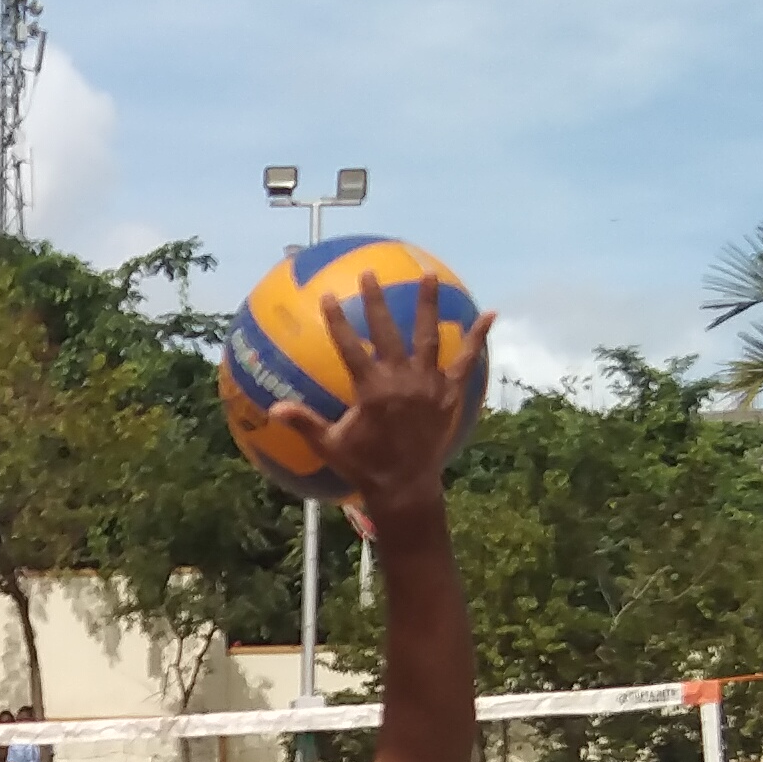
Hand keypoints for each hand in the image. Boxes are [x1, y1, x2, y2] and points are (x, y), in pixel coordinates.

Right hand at [298, 274, 487, 516]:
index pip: (350, 347)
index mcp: (371, 390)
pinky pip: (465, 361)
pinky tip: (489, 314)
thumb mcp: (331, 446)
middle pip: (387, 332)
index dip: (338, 320)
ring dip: (427, 305)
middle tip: (369, 275)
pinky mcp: (449, 394)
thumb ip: (304, 423)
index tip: (329, 296)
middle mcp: (401, 381)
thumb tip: (273, 409)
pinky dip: (477, 337)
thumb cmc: (364, 467)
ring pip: (428, 337)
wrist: (406, 486)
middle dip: (376, 301)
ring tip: (429, 275)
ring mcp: (428, 385)